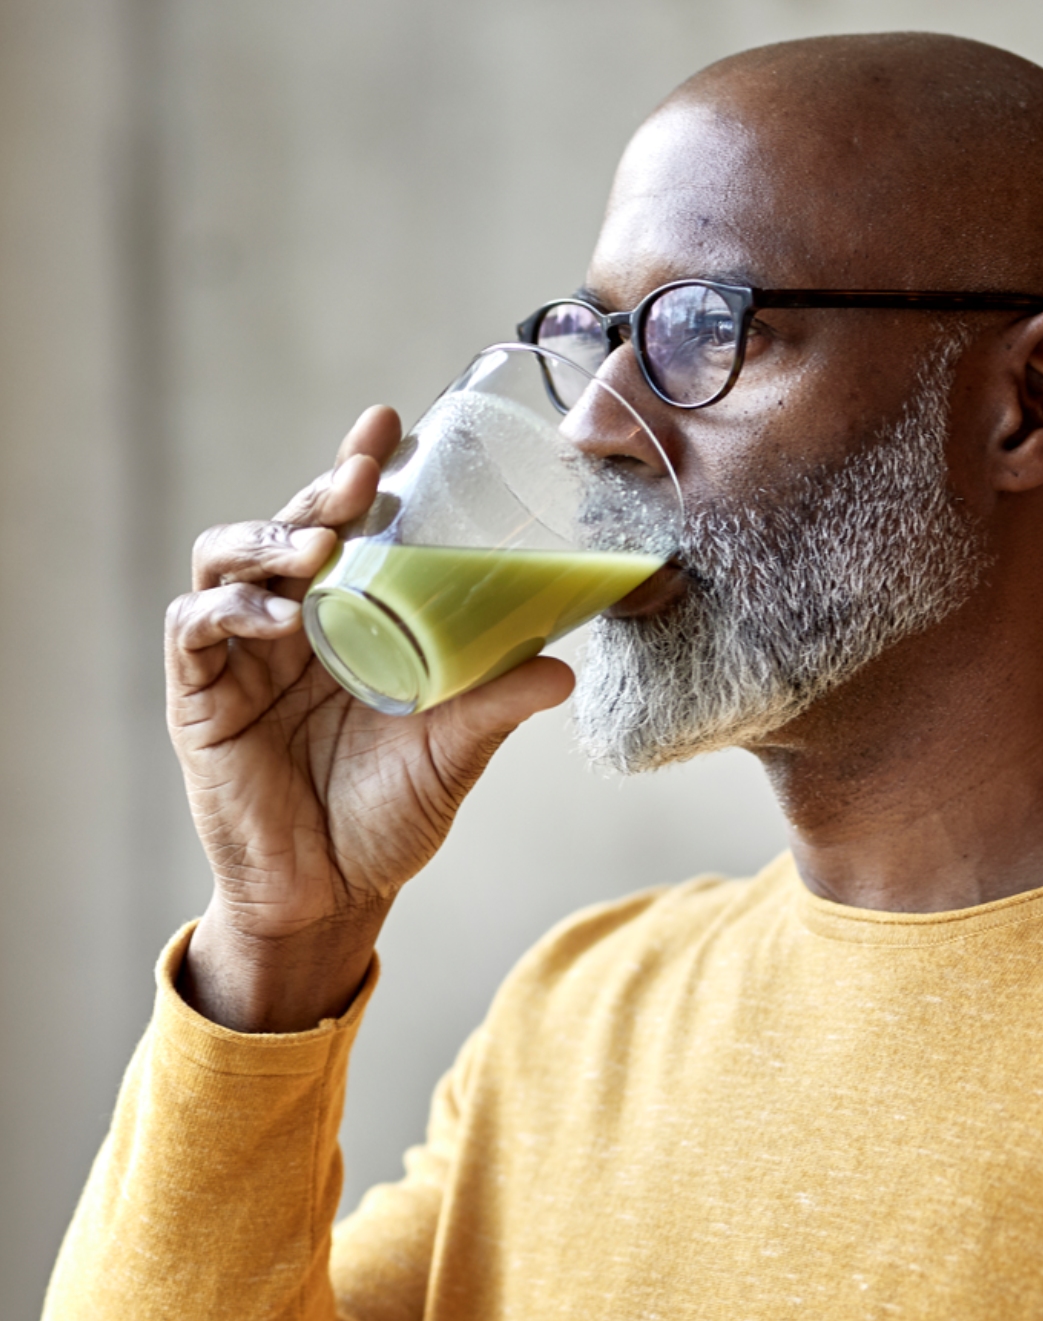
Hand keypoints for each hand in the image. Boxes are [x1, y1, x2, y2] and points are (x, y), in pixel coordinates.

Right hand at [167, 406, 574, 1032]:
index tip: (390, 424)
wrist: (329, 897)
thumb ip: (496, 705)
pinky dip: (232, 610)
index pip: (346, 524)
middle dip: (322, 489)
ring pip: (225, 559)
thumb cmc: (387, 816)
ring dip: (270, 539)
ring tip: (321, 544)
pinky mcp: (200, 697)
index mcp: (347, 618)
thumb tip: (567, 668)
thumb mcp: (453, 752)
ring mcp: (239, 656)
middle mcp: (289, 622)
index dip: (357, 469)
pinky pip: (197, 630)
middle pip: (287, 525)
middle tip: (363, 471)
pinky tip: (277, 614)